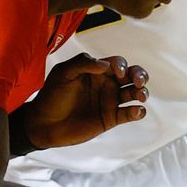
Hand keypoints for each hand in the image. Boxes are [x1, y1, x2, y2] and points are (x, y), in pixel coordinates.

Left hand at [22, 53, 148, 148]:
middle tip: (138, 82)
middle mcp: (106, 84)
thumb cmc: (51, 95)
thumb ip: (82, 63)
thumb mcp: (62, 73)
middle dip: (140, 75)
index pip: (117, 63)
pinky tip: (135, 111)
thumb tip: (106, 65)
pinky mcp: (111, 119)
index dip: (122, 65)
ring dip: (142, 92)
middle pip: (132, 75)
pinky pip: (130, 114)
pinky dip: (138, 112)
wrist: (44, 123)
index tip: (117, 72)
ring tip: (140, 96)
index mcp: (96, 71)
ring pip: (134, 94)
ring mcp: (109, 101)